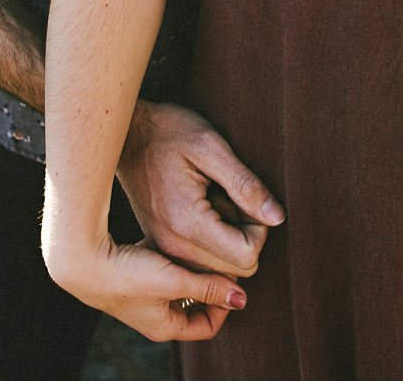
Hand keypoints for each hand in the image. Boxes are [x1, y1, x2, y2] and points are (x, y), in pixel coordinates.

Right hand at [44, 230, 247, 342]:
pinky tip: (178, 237)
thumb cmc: (127, 275)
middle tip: (220, 261)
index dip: (224, 305)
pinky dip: (175, 256)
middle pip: (196, 305)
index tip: (230, 279)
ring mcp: (144, 296)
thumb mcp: (174, 281)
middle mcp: (155, 315)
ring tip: (201, 248)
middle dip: (210, 284)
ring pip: (181, 283)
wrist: (82, 261)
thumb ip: (208, 288)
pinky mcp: (135, 275)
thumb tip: (241, 298)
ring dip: (193, 268)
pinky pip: (165, 268)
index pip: (208, 326)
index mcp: (165, 327)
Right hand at [117, 101, 284, 278]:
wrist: (125, 133)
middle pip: (235, 271)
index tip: (246, 200)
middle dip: (245, 237)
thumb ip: (245, 185)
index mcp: (186, 223)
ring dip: (227, 242)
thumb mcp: (211, 146)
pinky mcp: (160, 245)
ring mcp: (163, 249)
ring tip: (214, 203)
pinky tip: (201, 210)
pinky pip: (199, 263)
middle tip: (230, 199)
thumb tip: (276, 218)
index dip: (259, 231)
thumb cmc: (167, 131)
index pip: (246, 258)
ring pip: (218, 271)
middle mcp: (172, 246)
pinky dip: (210, 243)